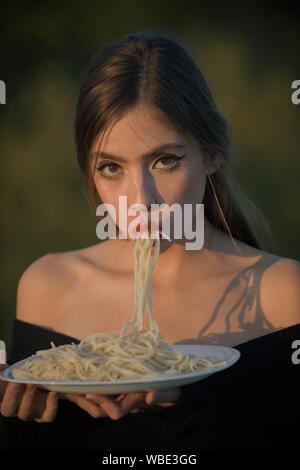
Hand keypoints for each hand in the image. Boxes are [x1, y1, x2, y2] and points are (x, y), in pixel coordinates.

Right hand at [0, 364, 58, 422]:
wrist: (39, 379)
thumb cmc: (22, 374)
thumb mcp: (10, 370)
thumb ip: (3, 369)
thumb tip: (1, 367)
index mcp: (2, 398)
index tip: (0, 380)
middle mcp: (14, 408)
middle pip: (7, 409)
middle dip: (12, 394)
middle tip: (18, 381)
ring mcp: (29, 412)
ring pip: (25, 413)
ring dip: (28, 398)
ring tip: (32, 383)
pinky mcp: (44, 414)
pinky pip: (48, 416)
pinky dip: (51, 406)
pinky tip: (52, 393)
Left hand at [64, 387, 181, 419]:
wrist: (173, 384)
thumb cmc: (171, 387)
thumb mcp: (170, 389)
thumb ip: (162, 394)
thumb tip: (150, 397)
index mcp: (133, 403)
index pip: (115, 410)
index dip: (102, 403)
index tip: (91, 391)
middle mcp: (123, 402)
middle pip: (99, 410)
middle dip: (83, 401)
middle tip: (69, 389)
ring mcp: (117, 396)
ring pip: (95, 404)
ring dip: (80, 397)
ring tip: (66, 386)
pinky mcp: (114, 388)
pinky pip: (96, 392)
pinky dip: (85, 387)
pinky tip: (74, 379)